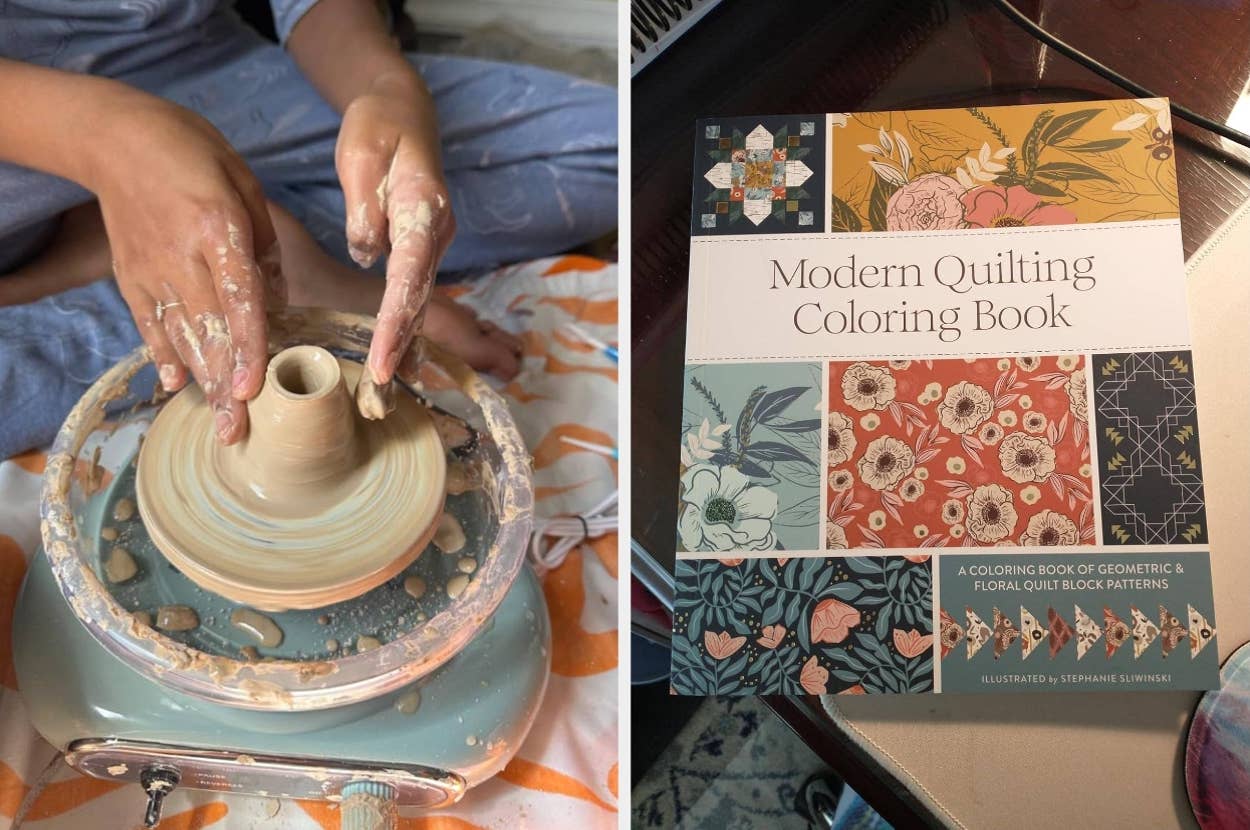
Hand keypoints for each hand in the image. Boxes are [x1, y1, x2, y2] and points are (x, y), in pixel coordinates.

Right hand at [88, 94, 282, 442]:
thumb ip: (264, 242)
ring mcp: (151, 269)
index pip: (239, 300)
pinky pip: (150, 323)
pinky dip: (164, 354)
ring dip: (202, 382)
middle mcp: (181, 257)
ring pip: (181, 336)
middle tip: (238, 432)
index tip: (253, 389)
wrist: (115, 137)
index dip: (248, 348)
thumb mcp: (244, 182)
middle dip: (226, 386)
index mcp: (216, 230)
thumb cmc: (193, 153)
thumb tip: (277, 296)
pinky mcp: (130, 274)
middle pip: (210, 332)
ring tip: (220, 422)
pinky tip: (175, 384)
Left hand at [335, 73, 453, 408]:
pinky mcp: (421, 247)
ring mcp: (433, 242)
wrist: (404, 111)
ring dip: (403, 342)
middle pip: (419, 298)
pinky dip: (403, 323)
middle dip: (400, 345)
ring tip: (382, 386)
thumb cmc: (379, 128)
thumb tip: (368, 253)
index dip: (395, 322)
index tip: (382, 360)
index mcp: (423, 210)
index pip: (409, 276)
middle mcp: (436, 233)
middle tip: (378, 389)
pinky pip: (413, 291)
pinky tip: (392, 356)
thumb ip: (365, 208)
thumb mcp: (360, 155)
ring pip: (419, 300)